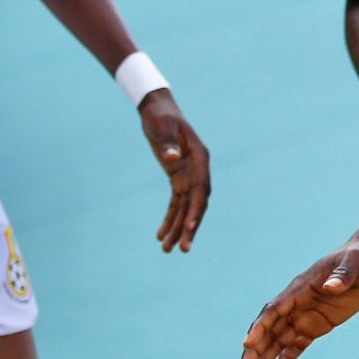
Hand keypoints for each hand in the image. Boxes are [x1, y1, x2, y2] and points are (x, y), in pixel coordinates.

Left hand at [141, 89, 211, 251]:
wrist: (157, 108)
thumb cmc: (160, 116)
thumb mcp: (162, 127)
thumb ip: (168, 143)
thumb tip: (173, 158)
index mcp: (200, 158)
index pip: (201, 190)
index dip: (196, 210)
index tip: (189, 229)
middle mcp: (198, 170)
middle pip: (196, 204)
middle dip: (189, 227)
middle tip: (182, 249)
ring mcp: (189, 175)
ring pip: (186, 208)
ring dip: (178, 228)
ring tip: (167, 250)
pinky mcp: (178, 178)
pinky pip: (176, 203)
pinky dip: (170, 218)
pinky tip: (161, 235)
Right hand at [239, 239, 358, 358]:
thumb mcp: (355, 263)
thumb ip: (342, 276)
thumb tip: (330, 287)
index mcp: (300, 288)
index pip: (274, 310)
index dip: (260, 327)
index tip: (248, 344)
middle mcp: (296, 304)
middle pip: (270, 329)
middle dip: (256, 349)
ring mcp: (304, 316)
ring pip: (279, 340)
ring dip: (265, 358)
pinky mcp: (316, 326)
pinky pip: (297, 345)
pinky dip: (287, 358)